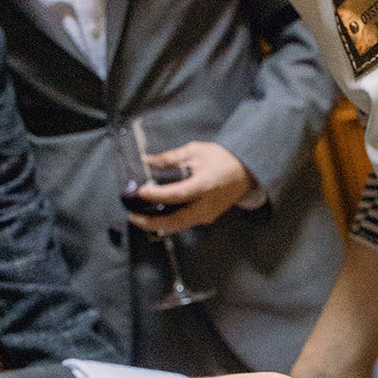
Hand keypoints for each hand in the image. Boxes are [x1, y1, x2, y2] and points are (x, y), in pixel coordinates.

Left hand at [130, 141, 255, 233]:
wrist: (244, 173)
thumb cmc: (220, 159)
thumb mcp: (195, 151)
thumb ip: (170, 158)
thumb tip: (146, 160)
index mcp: (205, 185)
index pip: (179, 194)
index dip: (158, 195)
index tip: (141, 192)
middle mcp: (206, 204)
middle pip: (177, 220)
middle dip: (153, 222)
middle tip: (133, 217)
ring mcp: (207, 215)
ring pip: (179, 226)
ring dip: (157, 225)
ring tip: (139, 219)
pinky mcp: (206, 219)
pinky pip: (184, 223)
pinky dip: (167, 223)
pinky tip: (153, 217)